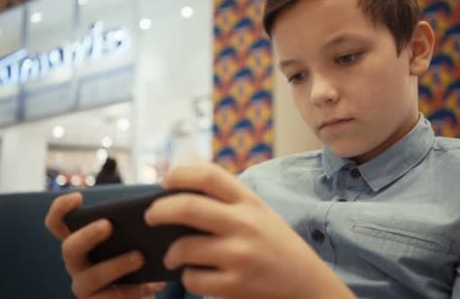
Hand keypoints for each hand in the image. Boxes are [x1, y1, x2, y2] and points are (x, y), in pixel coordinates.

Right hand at [45, 192, 164, 298]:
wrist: (143, 295)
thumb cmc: (139, 260)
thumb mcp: (136, 240)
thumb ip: (135, 226)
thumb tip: (152, 208)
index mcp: (82, 241)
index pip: (57, 224)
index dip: (60, 209)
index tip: (78, 197)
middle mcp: (77, 264)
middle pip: (69, 248)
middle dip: (87, 235)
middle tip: (108, 225)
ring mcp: (84, 287)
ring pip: (91, 277)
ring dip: (115, 265)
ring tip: (140, 257)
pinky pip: (111, 298)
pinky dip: (135, 290)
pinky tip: (154, 283)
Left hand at [144, 163, 354, 298]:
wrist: (309, 285)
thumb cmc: (277, 246)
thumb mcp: (260, 214)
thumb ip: (229, 202)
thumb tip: (177, 196)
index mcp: (250, 201)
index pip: (209, 175)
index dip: (180, 174)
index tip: (165, 181)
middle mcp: (245, 223)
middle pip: (187, 207)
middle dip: (158, 211)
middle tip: (150, 216)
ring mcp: (240, 255)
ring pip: (184, 248)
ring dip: (171, 253)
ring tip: (173, 256)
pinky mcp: (236, 285)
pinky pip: (193, 279)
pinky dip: (188, 278)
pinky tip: (196, 276)